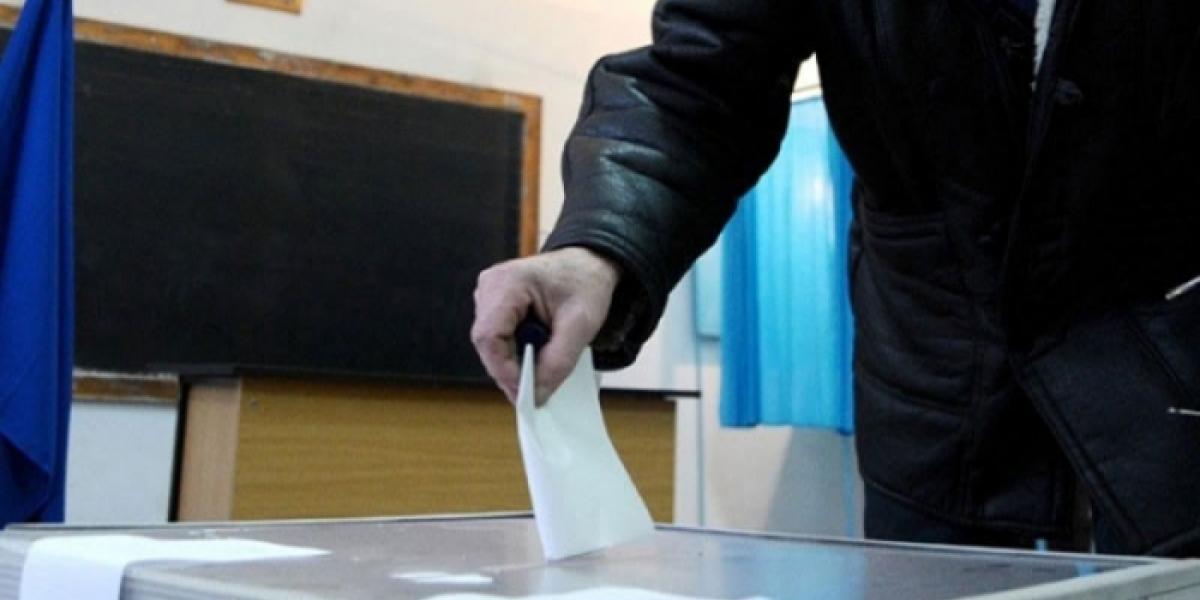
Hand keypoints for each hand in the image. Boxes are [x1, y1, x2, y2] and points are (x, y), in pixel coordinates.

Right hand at [472, 247, 620, 404]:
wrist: (587, 265)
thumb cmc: (585, 284)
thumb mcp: (582, 324)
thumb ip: (559, 361)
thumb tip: (537, 394)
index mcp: (507, 282)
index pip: (489, 336)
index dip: (504, 370)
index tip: (526, 394)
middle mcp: (489, 286)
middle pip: (487, 343)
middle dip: (511, 370)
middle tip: (537, 392)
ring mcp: (488, 295)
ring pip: (491, 345)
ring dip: (514, 362)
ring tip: (542, 369)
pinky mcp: (494, 305)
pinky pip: (497, 339)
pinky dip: (516, 353)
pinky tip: (537, 355)